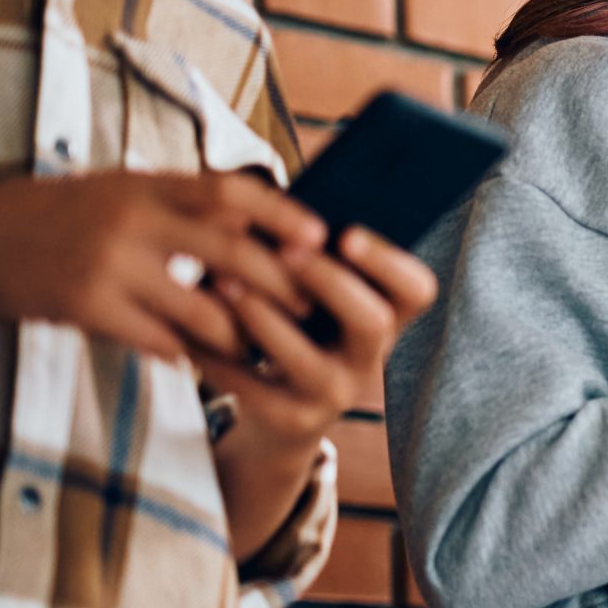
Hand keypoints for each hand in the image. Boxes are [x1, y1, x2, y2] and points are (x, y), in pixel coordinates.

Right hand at [0, 170, 322, 357]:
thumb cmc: (53, 213)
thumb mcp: (116, 190)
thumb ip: (176, 201)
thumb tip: (253, 215)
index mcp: (145, 185)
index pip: (233, 192)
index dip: (284, 215)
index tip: (322, 237)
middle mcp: (134, 221)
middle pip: (235, 255)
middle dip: (281, 287)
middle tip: (310, 309)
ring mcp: (112, 267)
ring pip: (205, 311)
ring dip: (238, 336)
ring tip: (255, 348)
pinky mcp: (89, 309)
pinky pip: (161, 342)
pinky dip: (186, 354)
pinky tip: (197, 361)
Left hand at [189, 226, 438, 446]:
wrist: (278, 412)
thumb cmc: (293, 327)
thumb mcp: (308, 290)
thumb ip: (298, 244)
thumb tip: (260, 186)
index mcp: (385, 315)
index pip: (417, 290)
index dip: (389, 262)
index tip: (347, 234)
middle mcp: (371, 358)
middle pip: (374, 321)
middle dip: (329, 282)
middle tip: (287, 250)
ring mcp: (336, 394)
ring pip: (309, 360)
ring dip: (265, 317)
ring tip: (224, 281)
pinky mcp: (293, 421)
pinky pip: (255, 388)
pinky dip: (220, 357)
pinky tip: (190, 331)